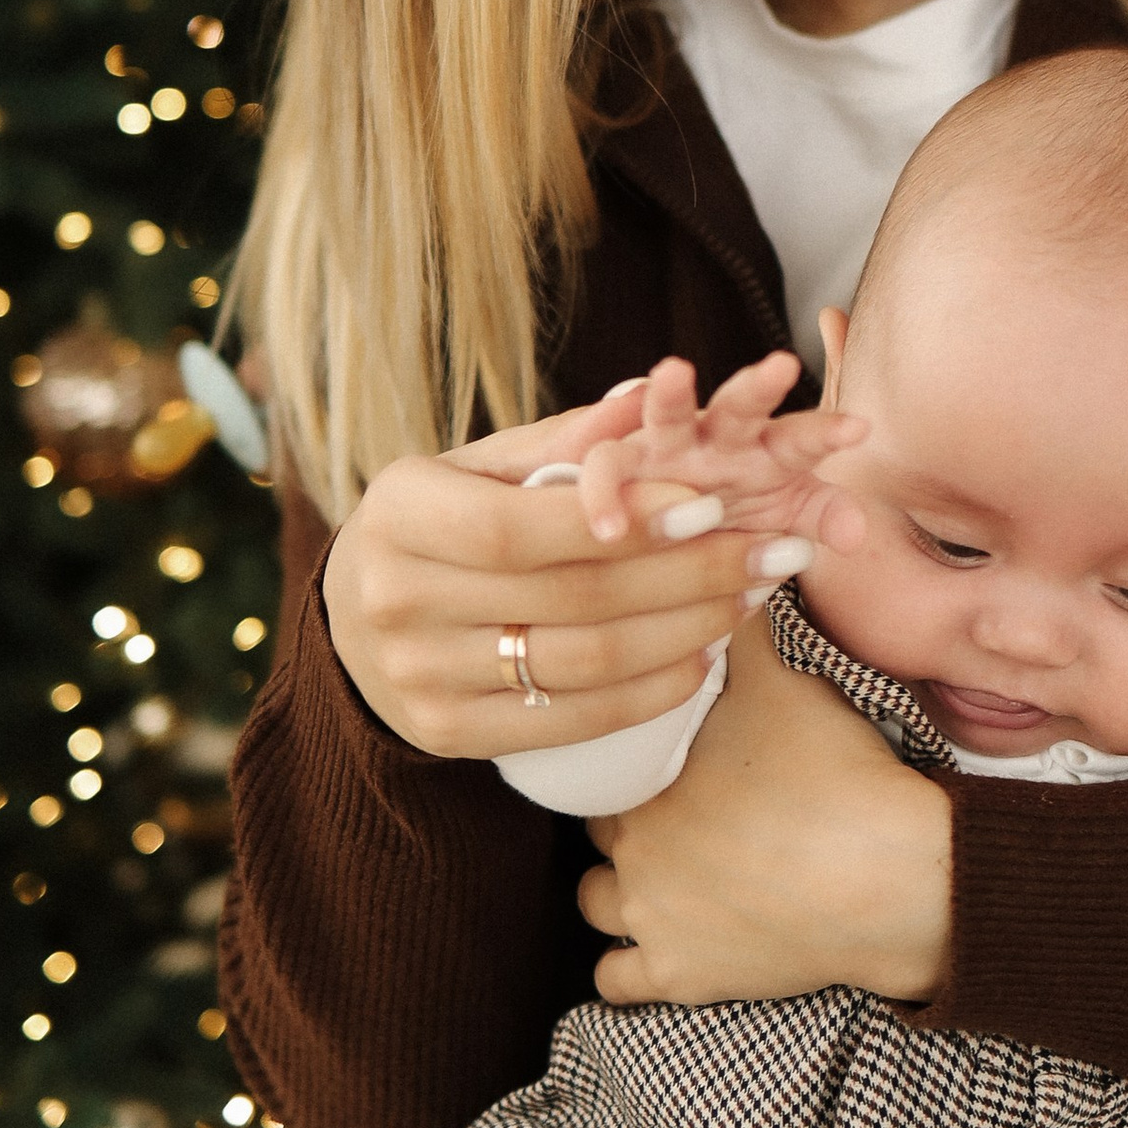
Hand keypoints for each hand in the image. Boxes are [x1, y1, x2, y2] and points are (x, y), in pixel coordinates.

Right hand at [322, 379, 814, 761]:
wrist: (357, 618)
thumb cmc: (442, 522)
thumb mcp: (481, 466)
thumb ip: (562, 441)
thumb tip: (649, 394)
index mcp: (399, 514)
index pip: (521, 526)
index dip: (623, 519)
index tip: (711, 504)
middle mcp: (397, 600)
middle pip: (569, 597)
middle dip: (686, 574)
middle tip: (770, 552)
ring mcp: (419, 676)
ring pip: (582, 663)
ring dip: (684, 632)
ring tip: (748, 598)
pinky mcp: (448, 732)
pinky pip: (574, 718)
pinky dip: (651, 690)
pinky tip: (702, 655)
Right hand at [562, 351, 868, 550]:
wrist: (669, 529)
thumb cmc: (735, 514)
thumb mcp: (782, 516)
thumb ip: (820, 515)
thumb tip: (858, 532)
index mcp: (764, 451)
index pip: (800, 439)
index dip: (825, 433)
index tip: (858, 427)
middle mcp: (716, 439)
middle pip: (741, 407)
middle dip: (759, 388)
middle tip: (782, 366)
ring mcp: (664, 446)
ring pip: (667, 413)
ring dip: (671, 395)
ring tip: (673, 371)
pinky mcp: (620, 465)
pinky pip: (606, 468)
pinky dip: (604, 490)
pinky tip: (608, 524)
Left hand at [577, 618, 950, 1005]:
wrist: (888, 877)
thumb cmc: (832, 773)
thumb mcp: (784, 677)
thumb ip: (742, 627)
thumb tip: (730, 571)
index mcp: (644, 780)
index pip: (600, 764)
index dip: (629, 757)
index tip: (659, 755)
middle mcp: (630, 854)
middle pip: (597, 831)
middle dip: (626, 818)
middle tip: (673, 806)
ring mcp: (652, 923)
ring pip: (595, 904)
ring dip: (618, 889)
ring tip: (662, 872)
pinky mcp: (683, 980)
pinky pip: (615, 983)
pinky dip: (627, 966)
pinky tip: (653, 943)